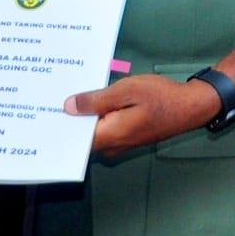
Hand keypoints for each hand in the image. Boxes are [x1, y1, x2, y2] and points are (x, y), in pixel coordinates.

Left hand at [64, 73, 220, 155]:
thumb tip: (68, 107)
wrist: (191, 106)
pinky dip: (95, 114)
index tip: (44, 111)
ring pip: (93, 131)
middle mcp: (114, 145)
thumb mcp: (126, 90)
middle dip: (68, 118)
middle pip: (82, 136)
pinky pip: (104, 127)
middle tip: (49, 96)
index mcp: (111, 136)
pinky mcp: (127, 134)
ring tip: (65, 91)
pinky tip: (88, 97)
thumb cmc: (161, 97)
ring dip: (82, 115)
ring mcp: (121, 142)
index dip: (60, 127)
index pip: (76, 140)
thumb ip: (96, 100)